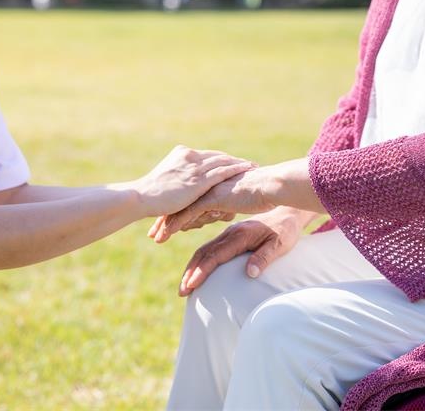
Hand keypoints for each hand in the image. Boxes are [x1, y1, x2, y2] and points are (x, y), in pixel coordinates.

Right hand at [133, 145, 254, 216]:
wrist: (141, 197)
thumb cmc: (149, 195)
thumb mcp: (165, 181)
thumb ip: (177, 179)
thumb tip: (183, 188)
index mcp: (181, 154)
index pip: (207, 156)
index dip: (222, 159)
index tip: (234, 162)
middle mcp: (189, 156)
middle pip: (218, 157)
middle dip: (234, 160)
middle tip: (250, 164)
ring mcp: (194, 167)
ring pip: (223, 162)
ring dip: (240, 164)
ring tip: (254, 166)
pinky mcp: (198, 180)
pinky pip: (222, 172)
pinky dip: (236, 169)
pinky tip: (247, 170)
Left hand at [149, 158, 324, 242]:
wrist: (272, 186)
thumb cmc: (262, 195)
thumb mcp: (239, 202)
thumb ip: (227, 205)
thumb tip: (222, 210)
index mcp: (211, 188)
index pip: (188, 200)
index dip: (175, 212)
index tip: (163, 224)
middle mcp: (206, 188)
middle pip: (179, 204)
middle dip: (164, 219)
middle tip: (152, 233)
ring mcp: (207, 192)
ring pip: (180, 209)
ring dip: (166, 224)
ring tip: (155, 238)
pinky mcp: (211, 197)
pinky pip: (188, 213)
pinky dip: (175, 224)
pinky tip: (166, 234)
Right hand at [176, 207, 316, 295]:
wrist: (288, 212)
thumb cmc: (286, 231)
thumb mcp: (280, 244)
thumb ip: (264, 257)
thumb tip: (250, 274)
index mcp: (240, 235)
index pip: (215, 255)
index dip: (202, 271)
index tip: (191, 285)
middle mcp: (230, 233)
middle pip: (204, 253)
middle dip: (191, 272)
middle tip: (182, 292)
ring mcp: (229, 233)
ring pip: (204, 250)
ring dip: (192, 267)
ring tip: (185, 285)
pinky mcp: (230, 235)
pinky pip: (210, 248)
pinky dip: (199, 260)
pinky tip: (196, 271)